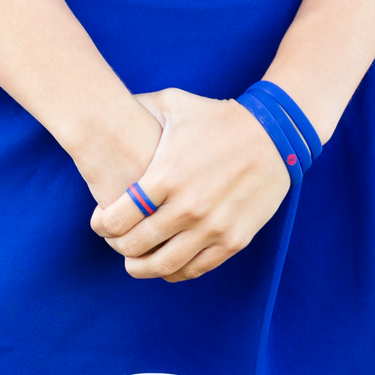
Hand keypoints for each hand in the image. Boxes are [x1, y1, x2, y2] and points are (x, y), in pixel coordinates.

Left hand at [90, 89, 291, 281]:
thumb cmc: (218, 118)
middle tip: (114, 240)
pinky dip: (174, 271)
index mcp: (168, 175)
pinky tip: (165, 262)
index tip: (100, 222)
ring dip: (142, 268)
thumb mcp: (174, 103)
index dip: (101, 225)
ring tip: (134, 261)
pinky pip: (195, 268)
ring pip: (163, 265)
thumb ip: (137, 107)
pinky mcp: (234, 240)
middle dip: (117, 246)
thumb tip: (104, 105)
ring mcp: (213, 227)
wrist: (275, 135)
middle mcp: (189, 206)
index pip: (117, 218)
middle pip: (136, 245)